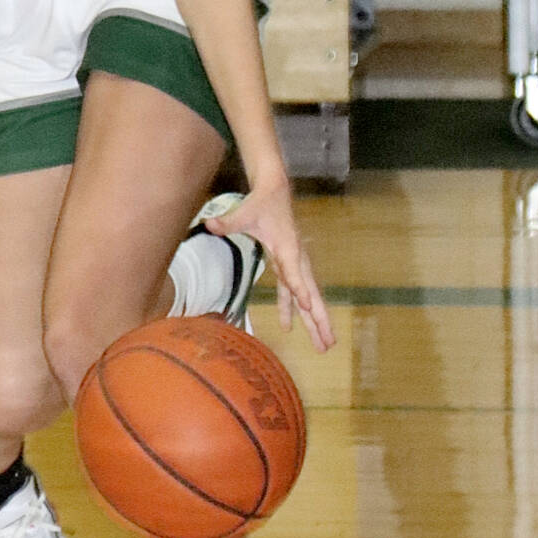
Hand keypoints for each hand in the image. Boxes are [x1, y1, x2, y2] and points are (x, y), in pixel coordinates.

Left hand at [203, 182, 334, 351]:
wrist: (274, 191)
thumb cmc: (261, 203)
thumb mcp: (243, 212)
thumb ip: (228, 222)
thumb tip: (210, 224)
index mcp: (288, 247)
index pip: (294, 272)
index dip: (300, 289)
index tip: (307, 307)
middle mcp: (297, 258)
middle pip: (310, 293)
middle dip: (319, 318)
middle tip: (328, 343)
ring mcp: (296, 263)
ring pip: (308, 296)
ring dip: (315, 321)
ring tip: (323, 345)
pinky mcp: (289, 265)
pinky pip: (293, 292)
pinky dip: (293, 309)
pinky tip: (289, 327)